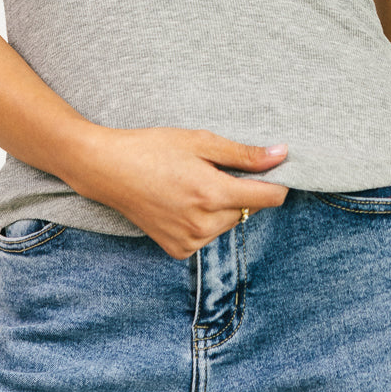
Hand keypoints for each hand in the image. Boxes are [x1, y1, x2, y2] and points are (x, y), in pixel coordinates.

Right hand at [71, 125, 288, 257]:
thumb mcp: (200, 141)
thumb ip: (243, 154)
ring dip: (222, 206)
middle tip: (212, 169)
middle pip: (247, 209)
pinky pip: (207, 235)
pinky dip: (204, 220)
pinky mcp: (178, 250)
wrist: (108, 170)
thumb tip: (282, 155)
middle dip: (240, 190)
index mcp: (212, 193)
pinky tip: (182, 202)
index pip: (268, 198)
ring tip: (192, 184)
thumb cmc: (153, 148)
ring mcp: (190, 241)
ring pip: (228, 223)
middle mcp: (204, 223)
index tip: (273, 170)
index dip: (277, 182)